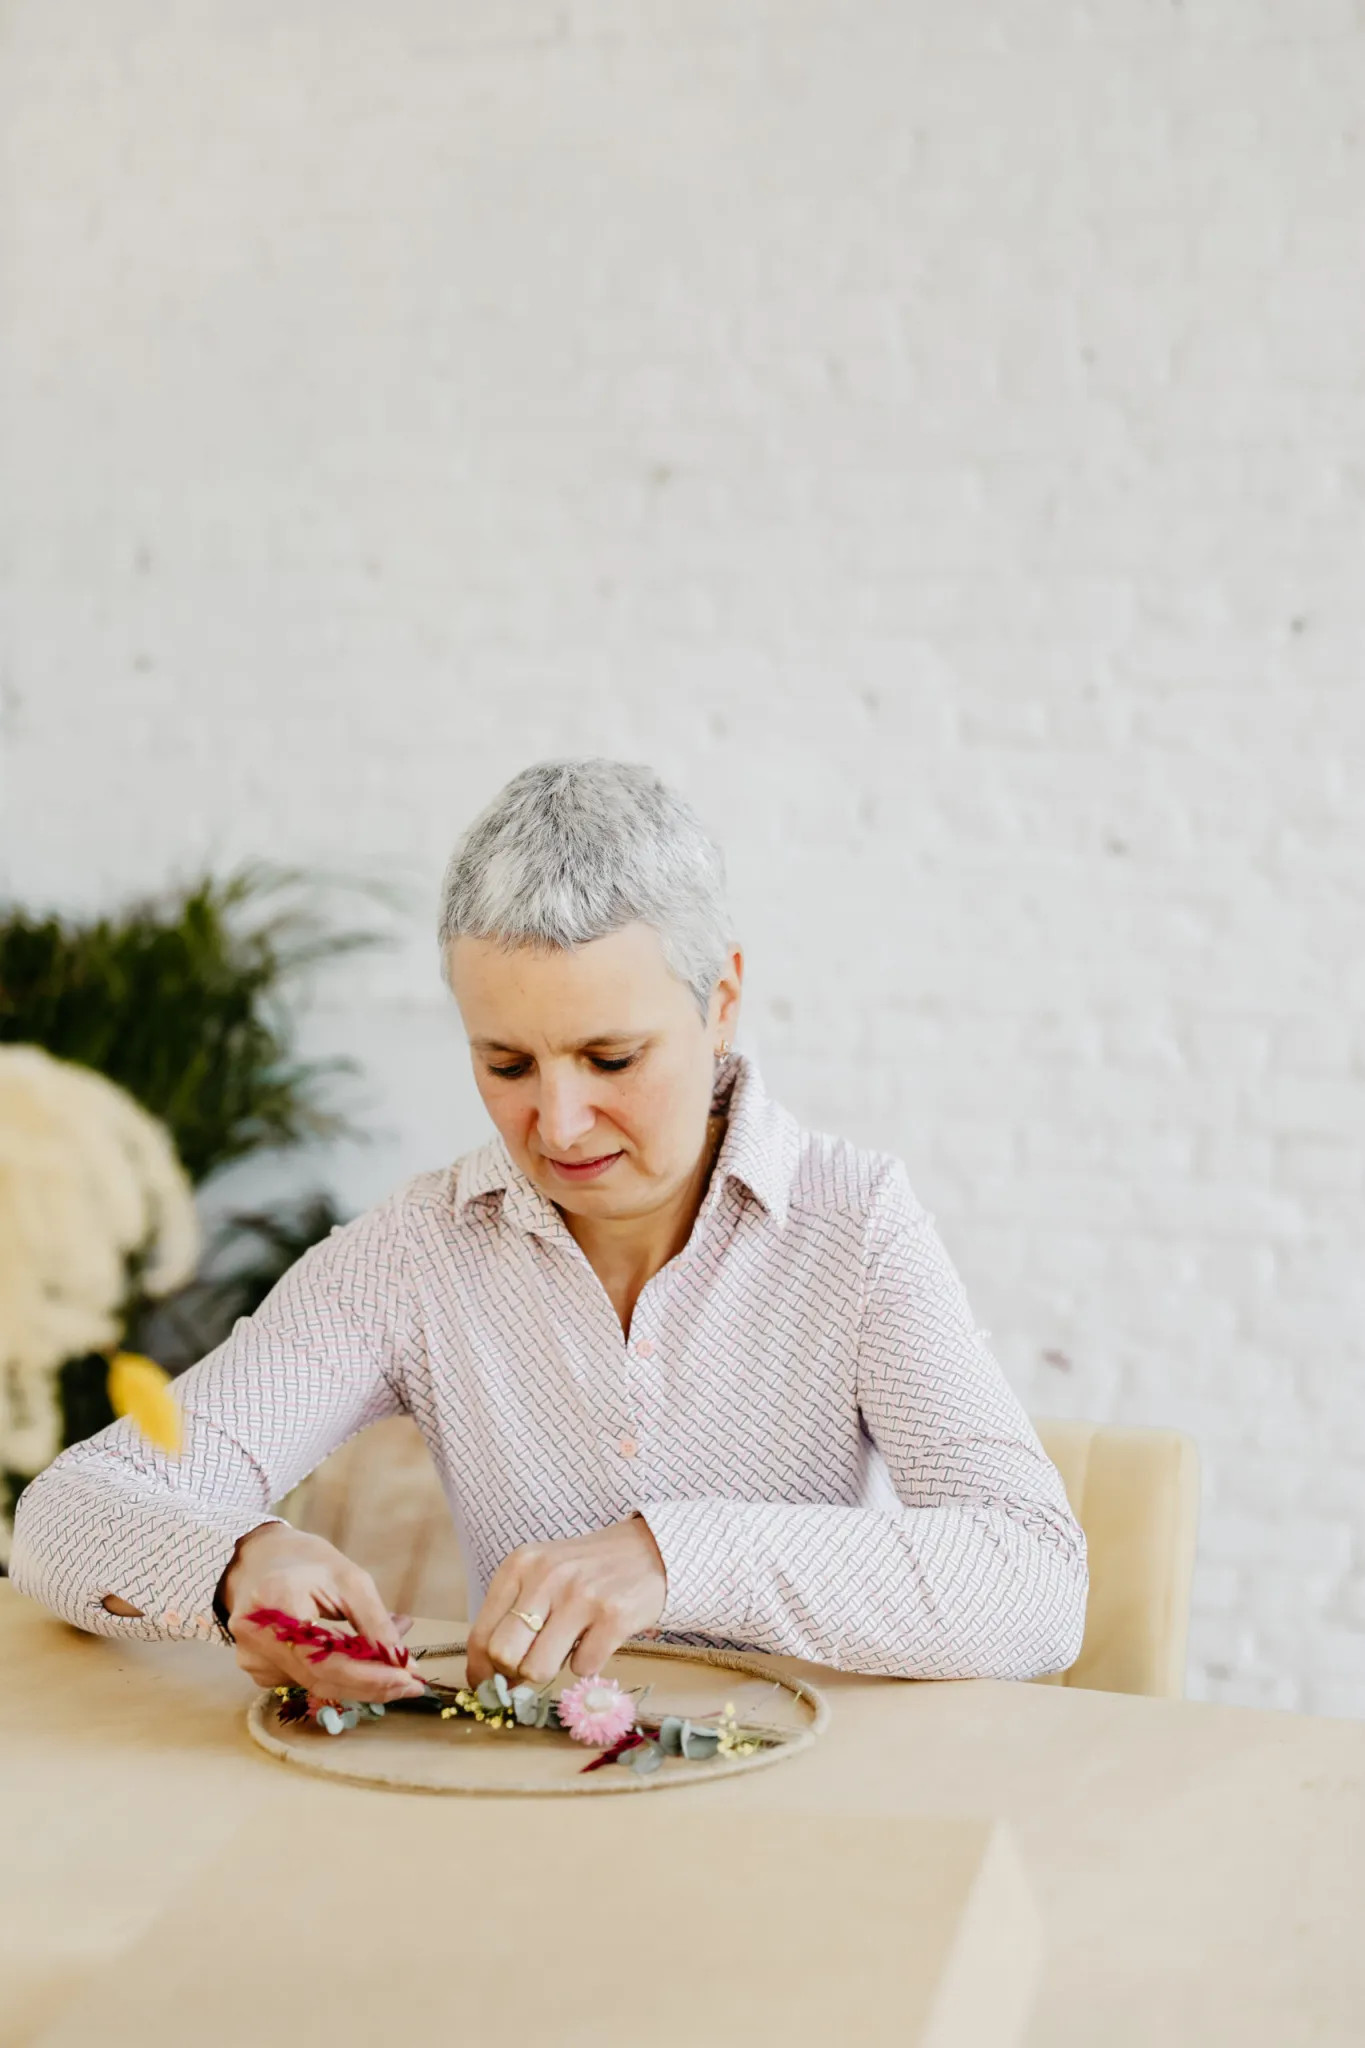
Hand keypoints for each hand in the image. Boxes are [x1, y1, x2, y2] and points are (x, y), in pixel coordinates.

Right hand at [219, 1523, 426, 1704]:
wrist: (259, 1559)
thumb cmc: (307, 1563)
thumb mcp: (350, 1580)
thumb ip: (376, 1623)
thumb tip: (404, 1663)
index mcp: (277, 1603)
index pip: (325, 1660)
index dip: (369, 1677)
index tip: (409, 1680)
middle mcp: (256, 1638)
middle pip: (321, 1680)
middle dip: (371, 1686)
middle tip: (411, 1683)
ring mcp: (252, 1658)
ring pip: (316, 1685)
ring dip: (359, 1682)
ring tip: (392, 1664)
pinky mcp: (258, 1669)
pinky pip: (306, 1680)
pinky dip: (337, 1676)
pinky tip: (360, 1661)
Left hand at [465, 1515, 666, 1688]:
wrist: (649, 1551)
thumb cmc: (586, 1571)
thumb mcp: (541, 1576)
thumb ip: (512, 1617)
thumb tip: (489, 1679)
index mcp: (520, 1565)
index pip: (481, 1635)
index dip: (481, 1671)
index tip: (490, 1686)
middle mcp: (546, 1576)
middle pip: (504, 1655)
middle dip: (515, 1673)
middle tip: (533, 1667)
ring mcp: (581, 1595)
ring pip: (538, 1668)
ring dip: (553, 1669)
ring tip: (569, 1645)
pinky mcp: (614, 1615)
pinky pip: (582, 1668)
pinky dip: (588, 1663)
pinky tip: (598, 1638)